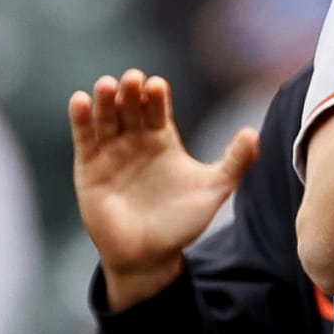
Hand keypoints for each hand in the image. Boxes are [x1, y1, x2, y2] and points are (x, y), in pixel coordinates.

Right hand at [69, 70, 256, 310]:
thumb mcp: (214, 189)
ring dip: (106, 101)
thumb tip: (253, 133)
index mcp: (163, 141)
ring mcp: (110, 153)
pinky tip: (81, 101)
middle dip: (131, 93)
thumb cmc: (182, 221)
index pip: (158, 110)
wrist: (150, 255)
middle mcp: (135, 142)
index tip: (157, 85)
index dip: (156, 97)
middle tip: (133, 78)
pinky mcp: (88, 168)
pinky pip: (84, 139)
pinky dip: (81, 120)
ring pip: (106, 119)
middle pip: (131, 109)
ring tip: (107, 85)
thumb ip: (235, 161)